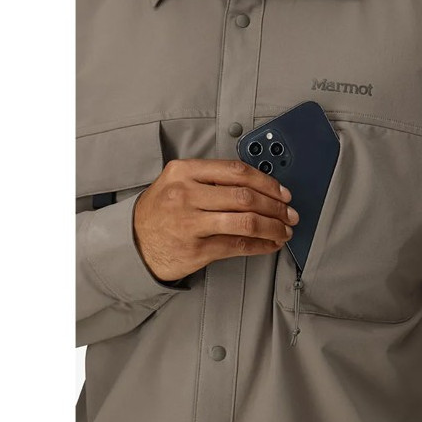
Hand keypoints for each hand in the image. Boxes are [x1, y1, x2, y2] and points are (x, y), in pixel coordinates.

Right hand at [133, 157, 299, 282]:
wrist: (132, 243)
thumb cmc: (159, 212)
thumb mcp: (175, 182)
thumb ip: (210, 178)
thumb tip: (256, 185)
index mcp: (184, 171)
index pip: (236, 171)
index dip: (267, 182)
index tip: (282, 192)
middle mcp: (186, 194)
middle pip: (246, 197)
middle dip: (275, 206)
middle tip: (289, 213)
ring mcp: (190, 223)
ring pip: (246, 221)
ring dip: (273, 226)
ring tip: (284, 230)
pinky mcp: (195, 249)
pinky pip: (237, 246)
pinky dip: (260, 245)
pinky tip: (270, 244)